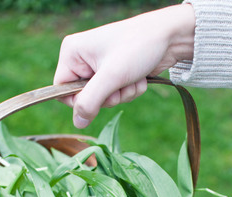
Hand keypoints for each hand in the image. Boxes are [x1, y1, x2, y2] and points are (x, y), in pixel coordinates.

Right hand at [54, 4, 194, 127]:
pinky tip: (139, 77)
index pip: (62, 90)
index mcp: (72, 53)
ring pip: (104, 99)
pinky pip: (117, 95)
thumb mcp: (111, 77)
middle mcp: (83, 60)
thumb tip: (77, 123)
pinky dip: (130, 90)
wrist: (169, 36)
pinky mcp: (115, 73)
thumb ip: (90, 101)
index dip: (79, 100)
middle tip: (120, 83)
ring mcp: (100, 67)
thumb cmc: (137, 47)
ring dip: (122, 94)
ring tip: (132, 77)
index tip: (98, 97)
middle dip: (108, 97)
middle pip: (86, 98)